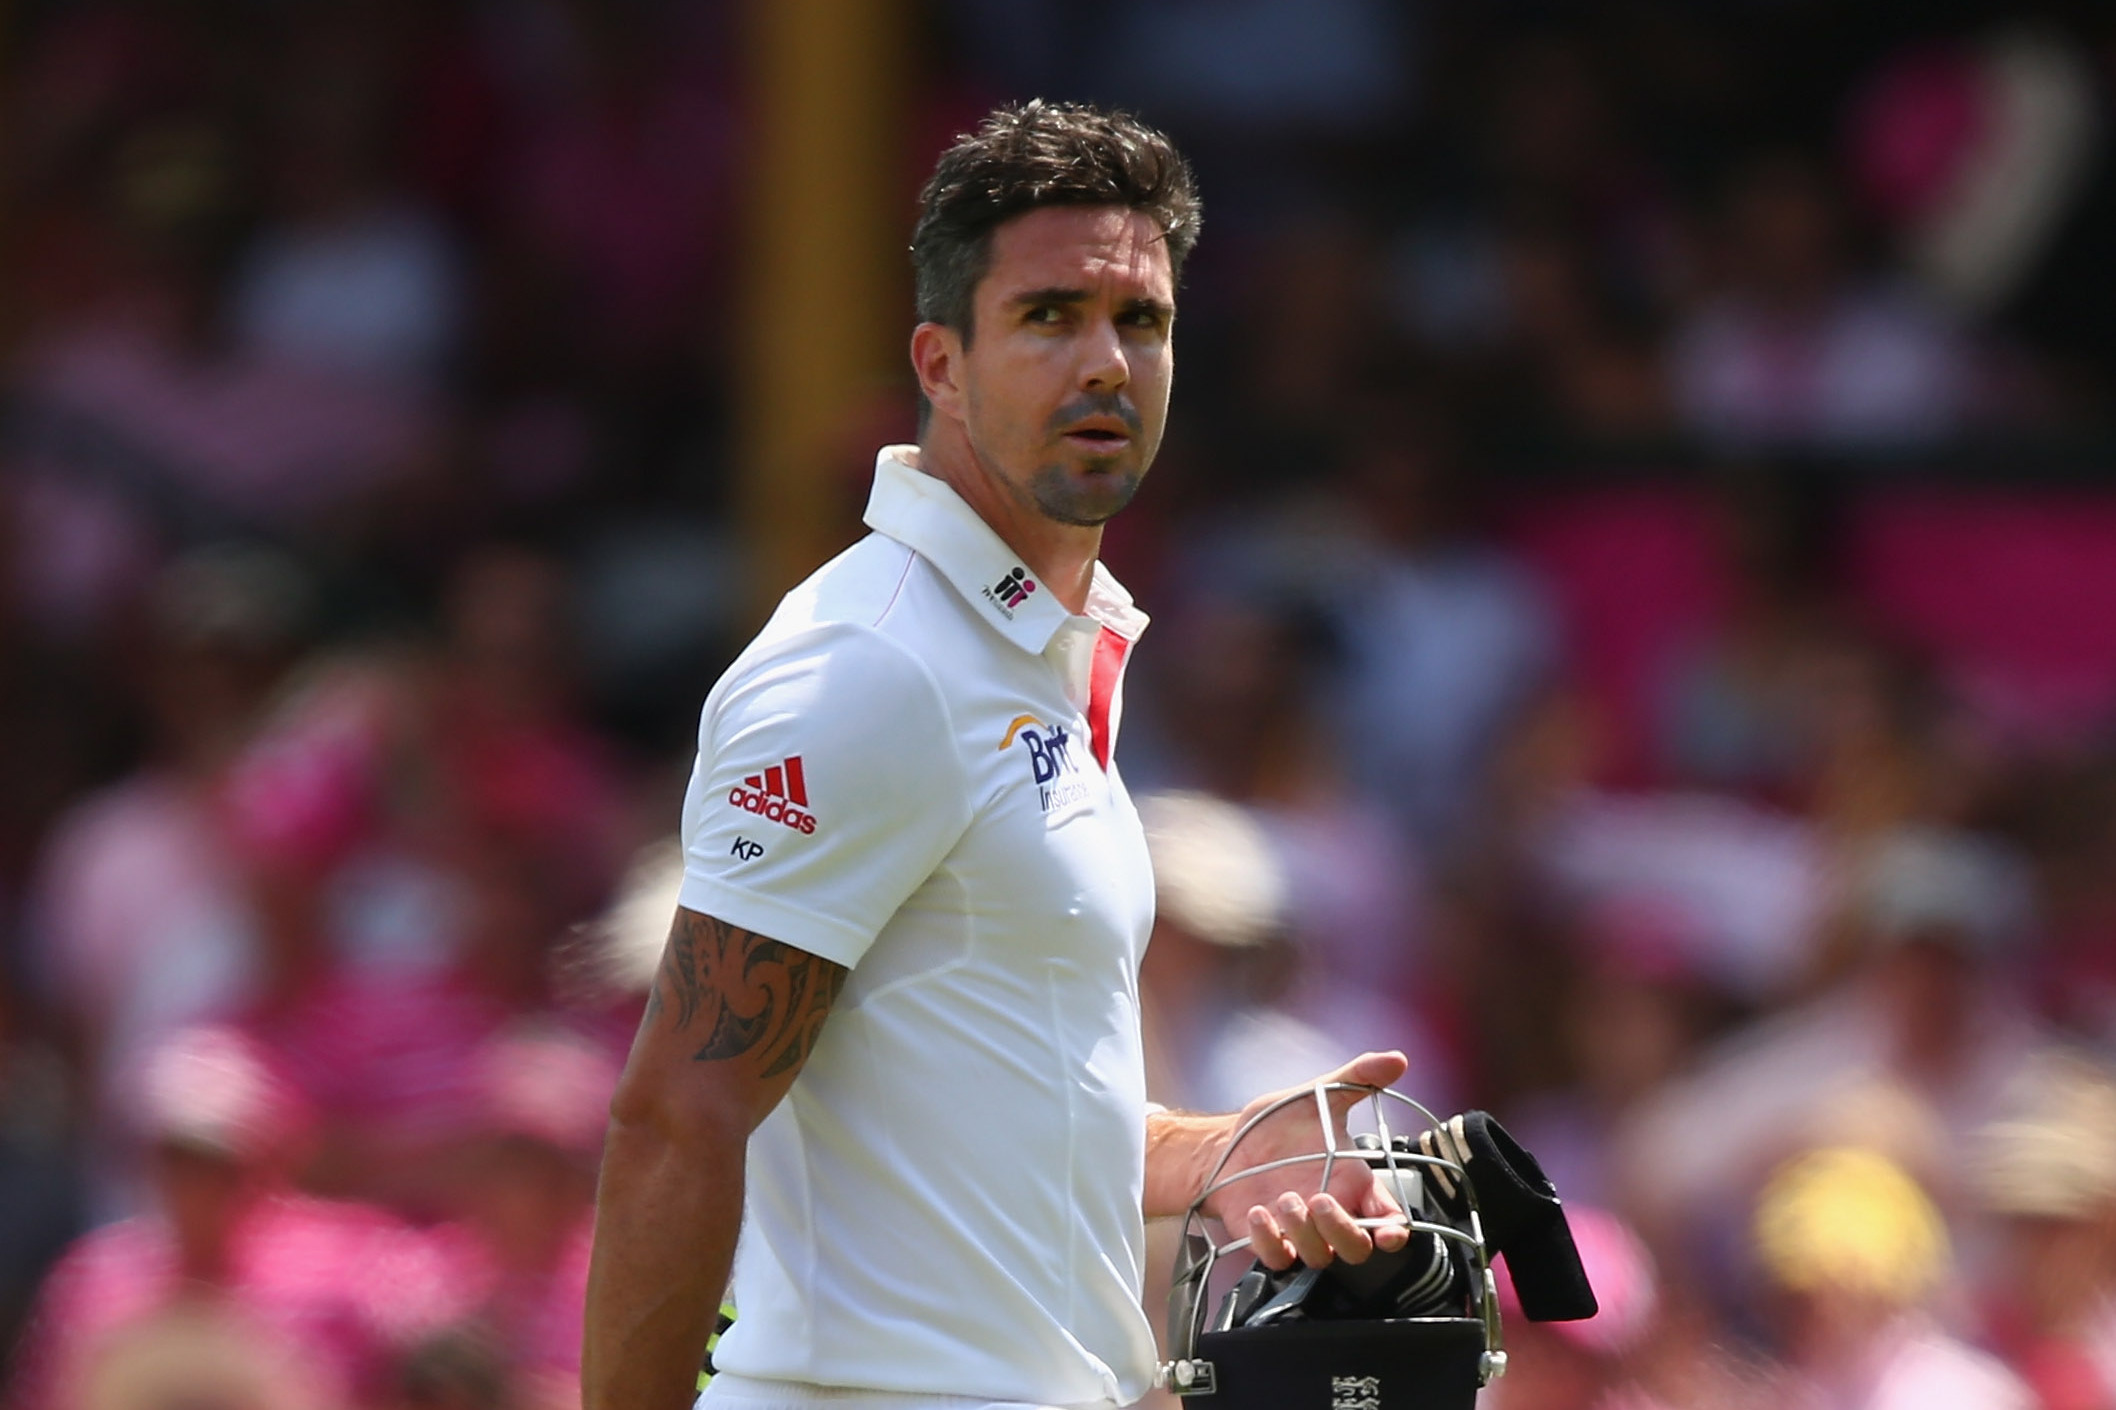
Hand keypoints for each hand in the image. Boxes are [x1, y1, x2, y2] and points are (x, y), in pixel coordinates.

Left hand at [1200, 1051, 1413, 1271]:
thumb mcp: (1320, 1095)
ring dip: (1305, 1233)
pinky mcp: (1270, 1240)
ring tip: (1284, 1199)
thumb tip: (1396, 1059)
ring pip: (1319, 1257)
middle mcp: (1332, 1212)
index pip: (1388, 1218)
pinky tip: (1258, 1213)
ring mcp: (1301, 1231)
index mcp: (1353, 1183)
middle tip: (1320, 1201)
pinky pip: (1277, 1259)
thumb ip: (1358, 1077)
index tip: (1389, 1232)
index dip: (1394, 1231)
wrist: (1229, 1143)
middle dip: (1344, 1232)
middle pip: (1356, 1249)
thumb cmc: (1280, 1124)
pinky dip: (1270, 1241)